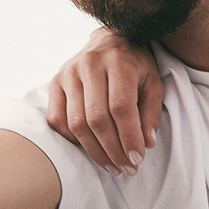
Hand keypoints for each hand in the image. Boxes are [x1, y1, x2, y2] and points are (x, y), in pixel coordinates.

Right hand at [46, 27, 163, 174]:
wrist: (109, 40)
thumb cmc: (135, 65)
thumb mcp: (153, 82)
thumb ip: (151, 112)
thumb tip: (146, 144)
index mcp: (118, 61)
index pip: (121, 107)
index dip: (129, 137)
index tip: (138, 158)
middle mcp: (89, 64)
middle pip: (97, 118)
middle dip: (113, 150)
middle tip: (126, 168)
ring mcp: (68, 73)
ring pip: (76, 123)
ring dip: (94, 151)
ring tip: (112, 165)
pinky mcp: (55, 82)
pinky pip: (58, 120)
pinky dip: (73, 140)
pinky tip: (91, 148)